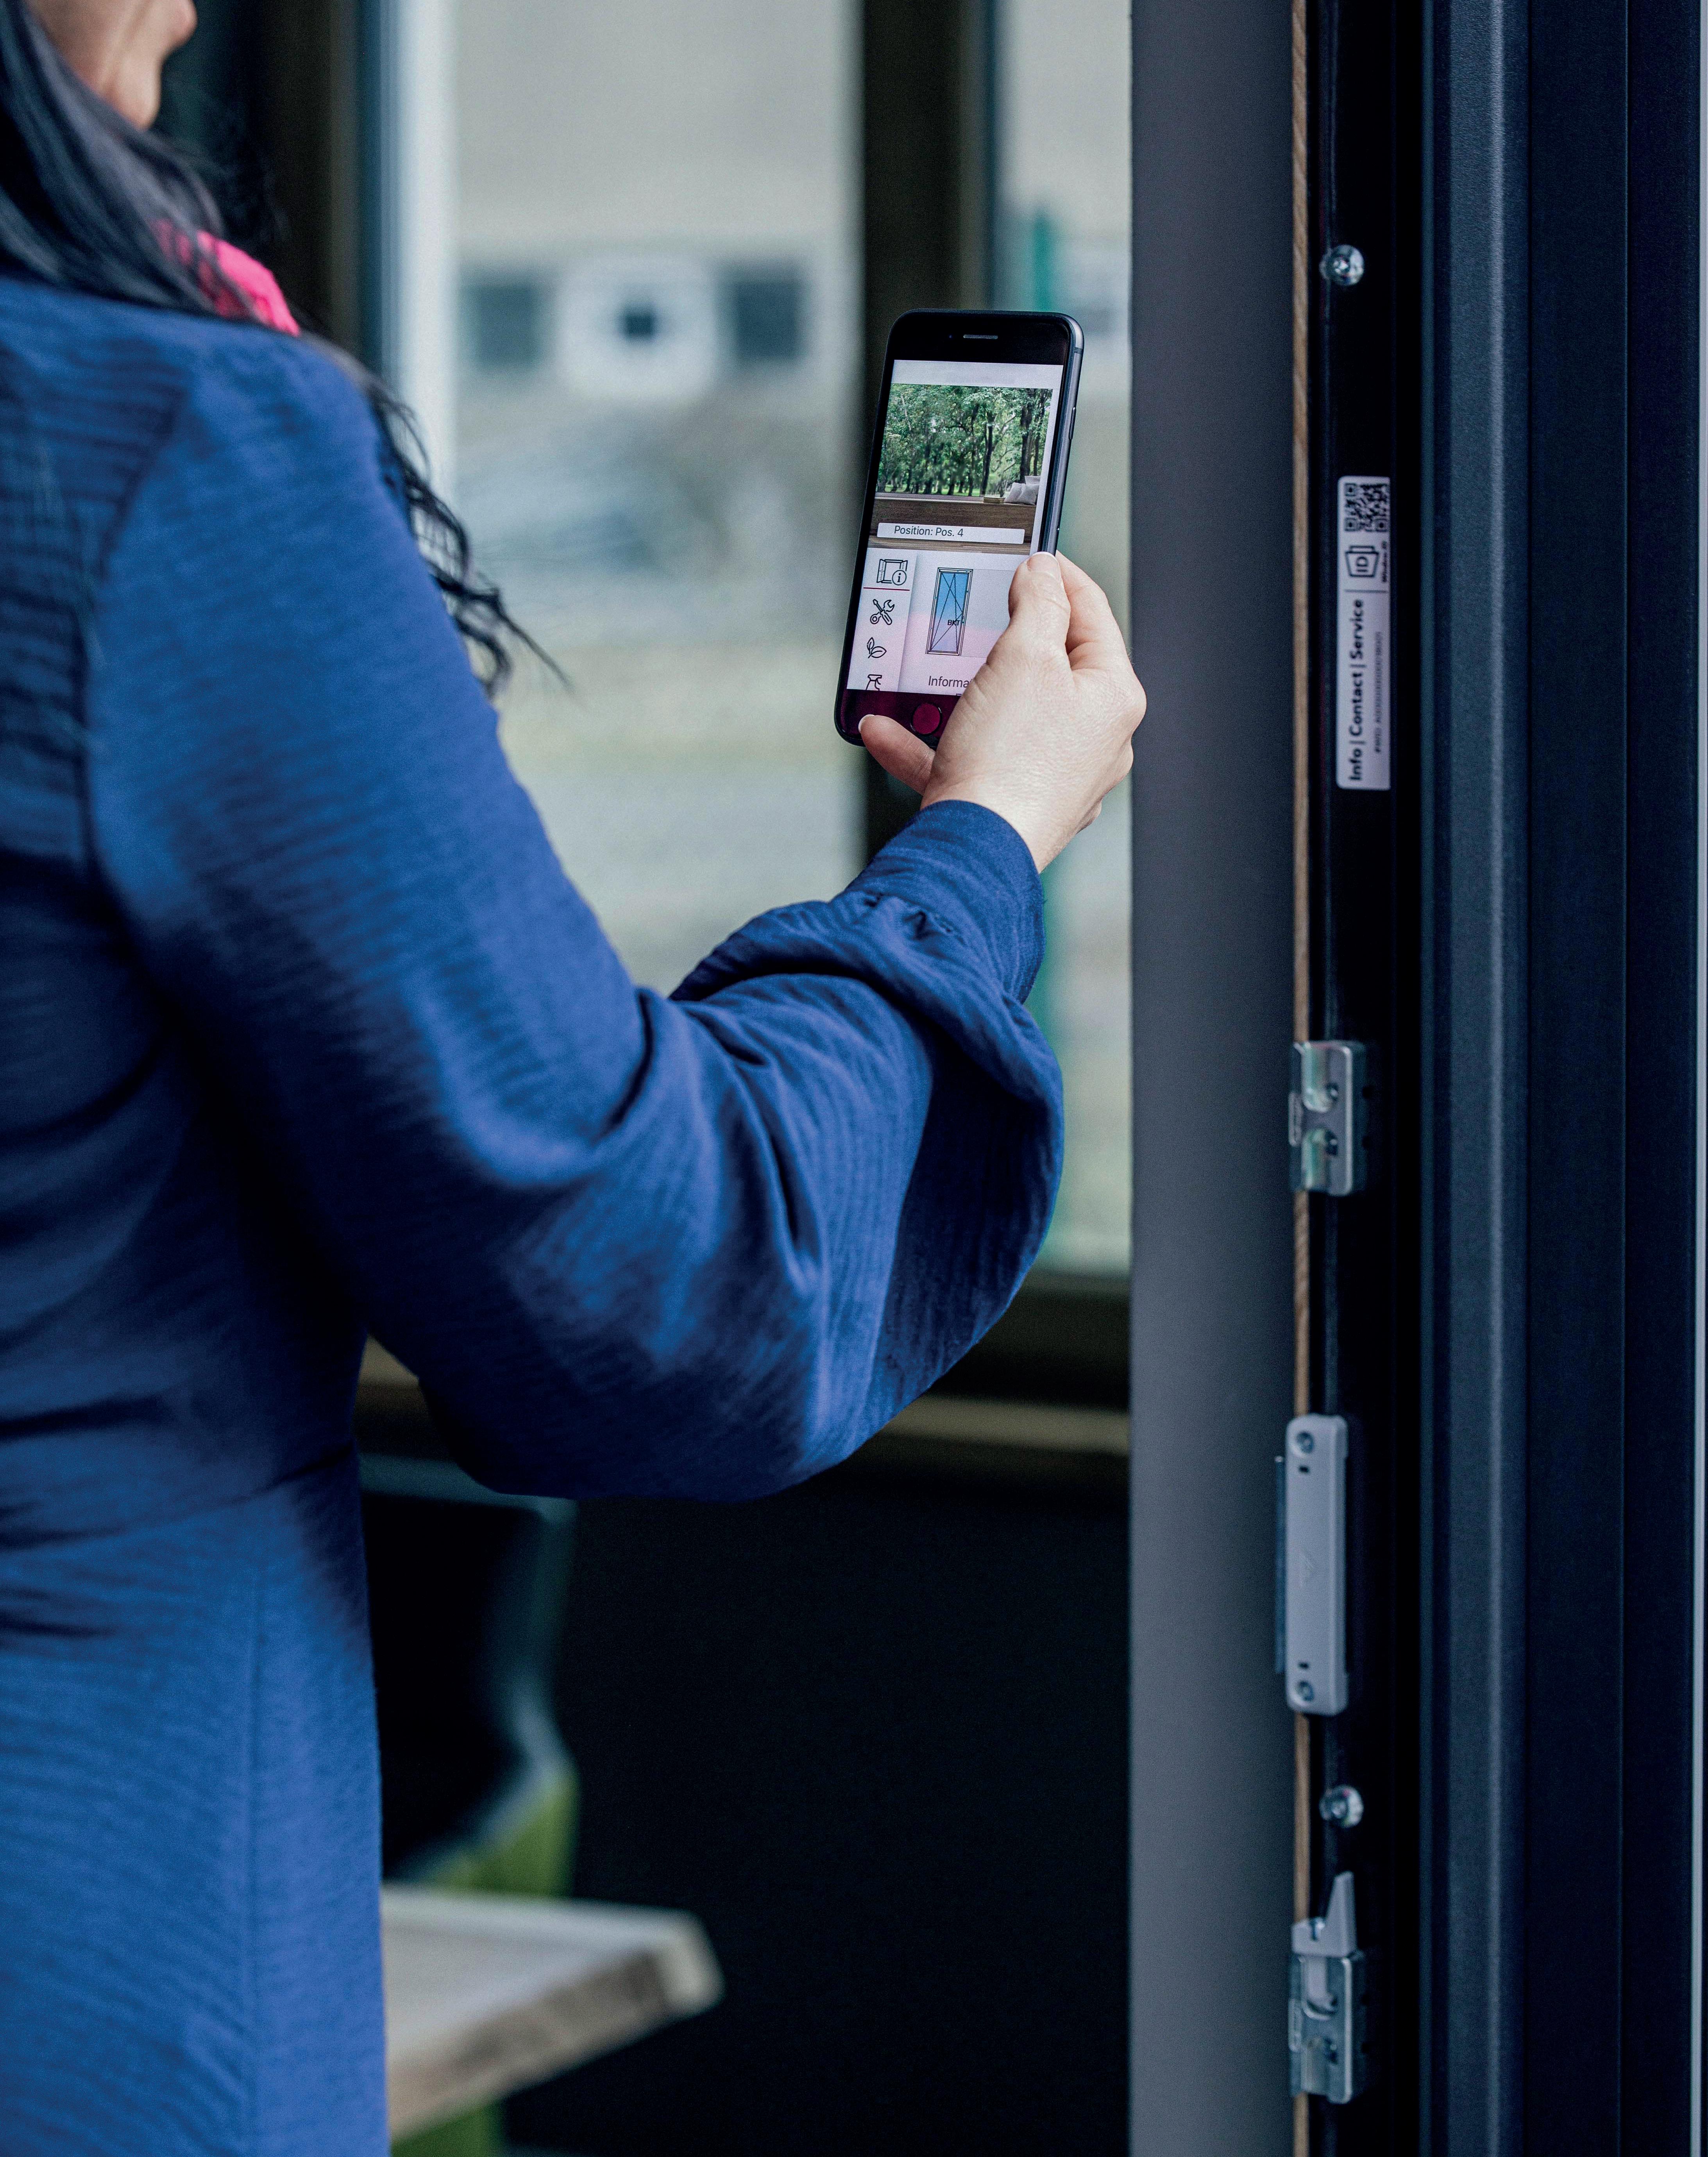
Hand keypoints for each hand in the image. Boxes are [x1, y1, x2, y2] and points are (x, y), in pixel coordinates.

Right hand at [857, 553, 1144, 870]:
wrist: (971, 855)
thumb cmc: (1008, 762)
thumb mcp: (1025, 656)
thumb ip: (1039, 603)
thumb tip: (1045, 572)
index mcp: (1113, 700)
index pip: (1095, 616)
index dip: (1060, 576)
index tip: (1032, 556)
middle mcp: (1094, 742)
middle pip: (1049, 667)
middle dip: (1002, 640)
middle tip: (977, 613)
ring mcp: (1055, 779)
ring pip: (1003, 715)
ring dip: (953, 693)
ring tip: (921, 677)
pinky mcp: (1013, 805)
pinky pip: (970, 759)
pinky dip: (930, 744)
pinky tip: (886, 730)